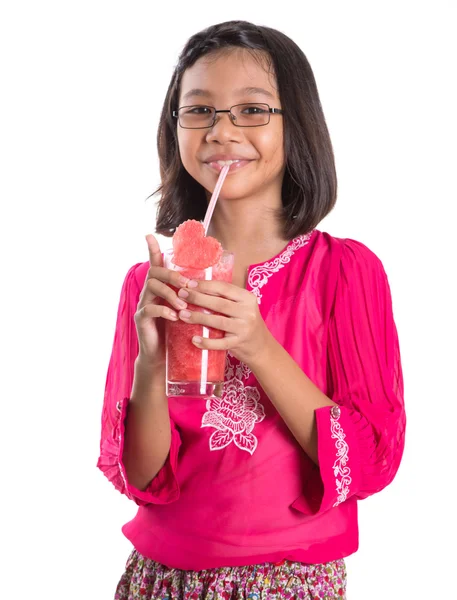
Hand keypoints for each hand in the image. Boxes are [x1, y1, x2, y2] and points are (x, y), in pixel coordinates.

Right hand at [134, 234, 190, 366]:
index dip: (152, 250)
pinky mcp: (141, 319)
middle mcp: (149, 293)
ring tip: (183, 306)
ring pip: (152, 287)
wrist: (162, 356)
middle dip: (171, 276)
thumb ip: (190, 298)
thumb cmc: (176, 332)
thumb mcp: (185, 311)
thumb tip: (212, 287)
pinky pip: (149, 309)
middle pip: (155, 272)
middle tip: (186, 285)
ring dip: (170, 294)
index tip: (149, 235)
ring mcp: (143, 305)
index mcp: (160, 288)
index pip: (156, 265)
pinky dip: (164, 311)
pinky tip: (174, 317)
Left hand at [177, 279, 271, 365]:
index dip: (205, 285)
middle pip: (219, 303)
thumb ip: (225, 298)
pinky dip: (207, 342)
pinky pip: (220, 343)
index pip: (224, 288)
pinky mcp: (239, 343)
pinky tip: (194, 340)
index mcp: (247, 298)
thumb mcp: (241, 306)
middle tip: (181, 294)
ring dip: (198, 317)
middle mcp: (248, 312)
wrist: (261, 346)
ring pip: (218, 321)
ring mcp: (244, 328)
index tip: (189, 283)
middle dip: (198, 298)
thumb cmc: (245, 322)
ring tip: (182, 314)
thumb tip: (196, 286)